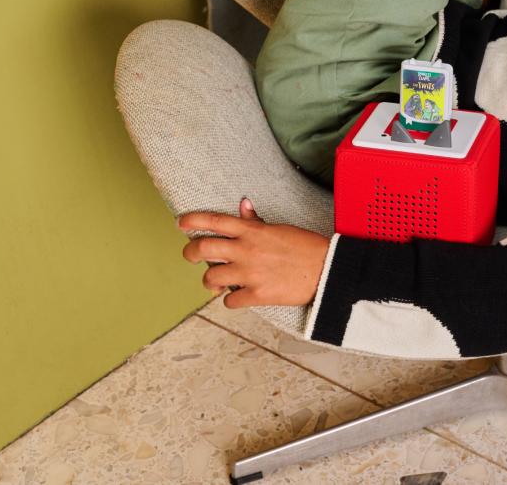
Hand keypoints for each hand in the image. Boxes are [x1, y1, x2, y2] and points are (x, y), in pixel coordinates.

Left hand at [178, 198, 330, 307]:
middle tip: (190, 255)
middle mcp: (247, 250)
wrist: (326, 269)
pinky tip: (236, 296)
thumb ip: (256, 221)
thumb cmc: (305, 247)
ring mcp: (250, 273)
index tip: (180, 223)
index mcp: (252, 231)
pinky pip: (229, 300)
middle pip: (203, 248)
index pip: (215, 221)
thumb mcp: (279, 228)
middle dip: (189, 252)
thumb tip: (242, 206)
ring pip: (210, 277)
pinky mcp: (257, 294)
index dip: (192, 220)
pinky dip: (230, 299)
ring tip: (217, 281)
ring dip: (210, 280)